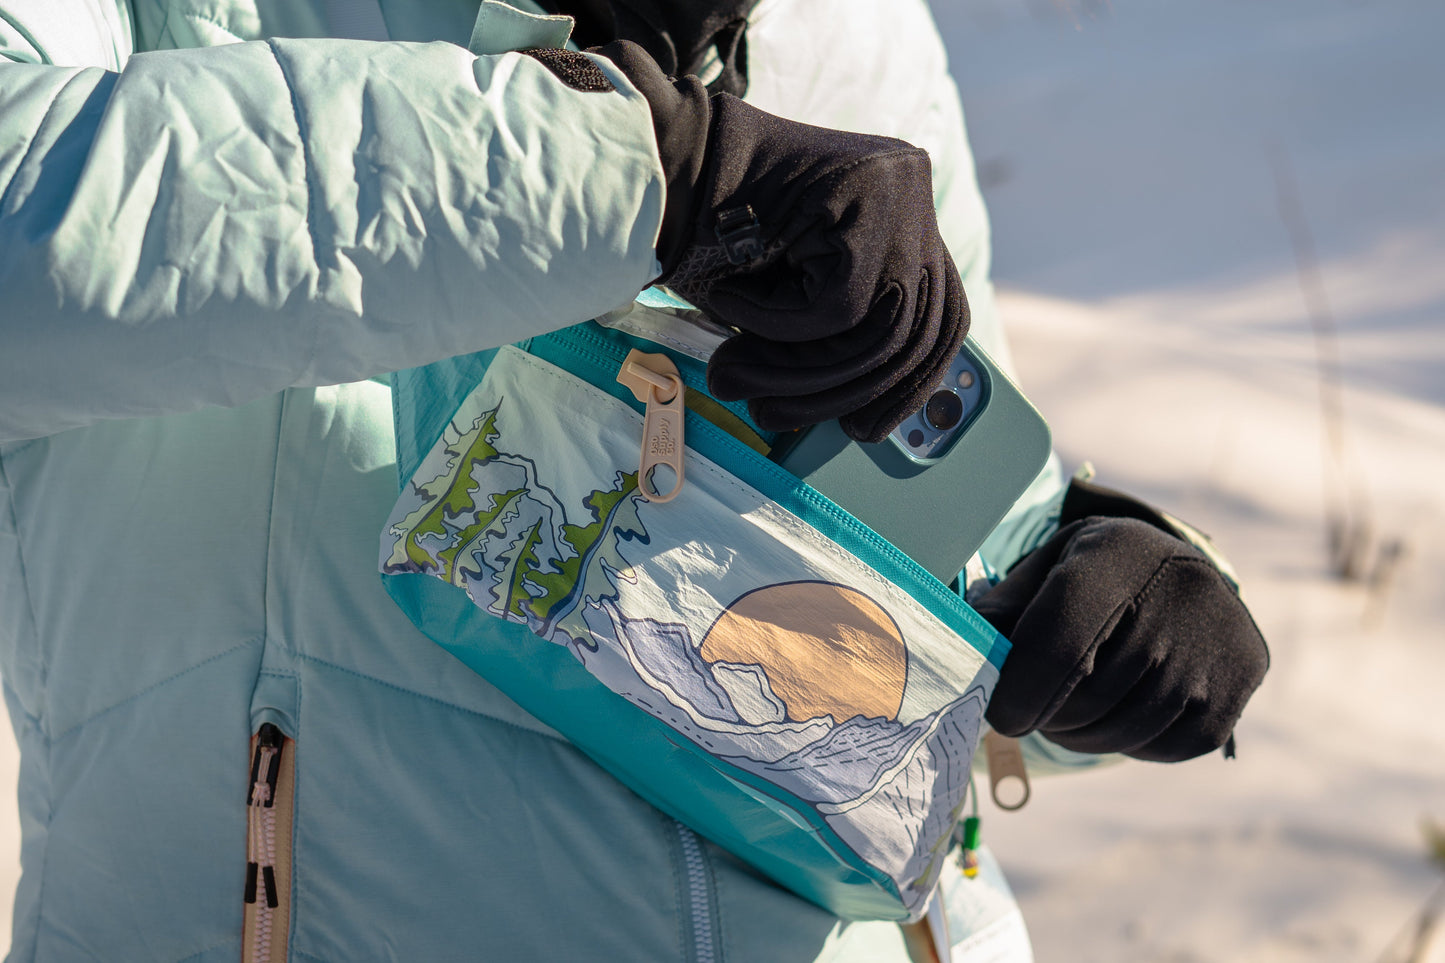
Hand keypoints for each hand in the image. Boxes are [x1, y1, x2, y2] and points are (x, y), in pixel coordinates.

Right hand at [597, 40, 967, 442]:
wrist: (664, 163)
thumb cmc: (714, 234)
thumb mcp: (796, 296)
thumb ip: (840, 337)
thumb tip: (866, 416)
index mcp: (906, 210)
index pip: (943, 316)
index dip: (909, 385)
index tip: (867, 429)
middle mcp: (914, 192)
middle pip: (920, 330)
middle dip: (844, 391)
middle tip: (774, 417)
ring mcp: (900, 190)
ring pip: (881, 330)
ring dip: (797, 369)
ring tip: (735, 371)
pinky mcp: (868, 199)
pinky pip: (841, 308)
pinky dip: (778, 325)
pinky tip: (730, 304)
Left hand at [974, 513, 1269, 762]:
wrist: (1175, 567)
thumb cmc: (1089, 573)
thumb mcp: (1043, 571)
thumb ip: (1000, 612)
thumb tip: (962, 653)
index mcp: (1114, 555)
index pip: (1060, 646)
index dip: (1020, 693)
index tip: (999, 713)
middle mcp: (1176, 592)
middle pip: (1089, 698)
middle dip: (1044, 717)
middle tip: (1031, 709)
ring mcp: (1216, 638)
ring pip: (1125, 731)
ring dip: (1081, 738)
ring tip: (1068, 715)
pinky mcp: (1241, 677)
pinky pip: (1166, 747)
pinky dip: (1129, 745)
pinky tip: (1117, 713)